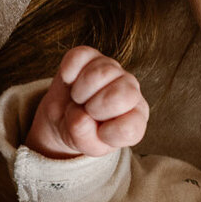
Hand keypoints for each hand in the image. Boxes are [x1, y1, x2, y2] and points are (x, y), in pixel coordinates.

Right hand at [27, 46, 148, 159]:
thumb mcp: (86, 145)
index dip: (107, 133)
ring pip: (102, 73)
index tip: (99, 133)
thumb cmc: (84, 132)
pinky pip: (80, 56)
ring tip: (78, 100)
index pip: (131, 127)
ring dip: (80, 92)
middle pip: (124, 94)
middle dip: (96, 109)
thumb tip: (81, 117)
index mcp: (136, 117)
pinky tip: (69, 81)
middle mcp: (130, 90)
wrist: (64, 115)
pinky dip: (69, 72)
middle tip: (87, 113)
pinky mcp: (90, 55)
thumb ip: (85, 139)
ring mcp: (112, 69)